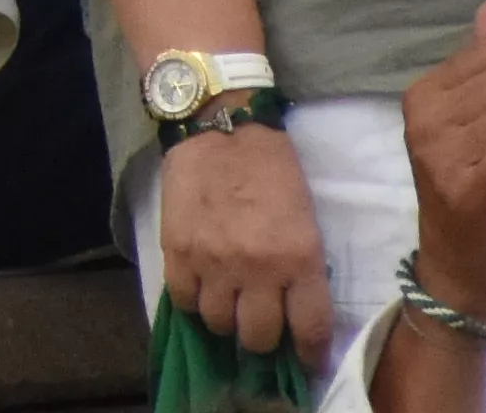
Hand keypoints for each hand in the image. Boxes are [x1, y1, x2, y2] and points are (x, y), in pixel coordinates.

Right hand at [156, 118, 332, 368]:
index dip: (307, 353)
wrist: (221, 126)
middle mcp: (257, 269)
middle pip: (257, 337)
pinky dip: (193, 301)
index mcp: (300, 258)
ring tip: (227, 303)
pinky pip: (183, 302)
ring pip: (218, 324)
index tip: (303, 358)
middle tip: (259, 324)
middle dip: (261, 338)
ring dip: (225, 319)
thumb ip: (301, 267)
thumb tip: (293, 309)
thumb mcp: (305, 219)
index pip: (308, 329)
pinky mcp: (177, 251)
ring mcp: (213, 262)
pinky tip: (200, 286)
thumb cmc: (272, 168)